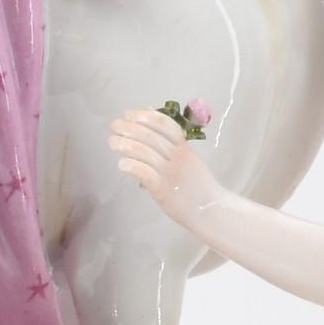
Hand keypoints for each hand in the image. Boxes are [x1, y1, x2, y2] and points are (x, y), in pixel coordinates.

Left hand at [109, 107, 220, 224]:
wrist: (211, 210)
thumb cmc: (198, 185)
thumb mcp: (190, 161)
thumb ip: (174, 148)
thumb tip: (151, 132)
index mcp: (185, 149)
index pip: (166, 125)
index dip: (147, 117)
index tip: (130, 114)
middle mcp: (178, 158)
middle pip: (152, 137)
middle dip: (130, 128)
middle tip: (114, 124)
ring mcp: (170, 174)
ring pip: (146, 153)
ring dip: (126, 145)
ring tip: (112, 142)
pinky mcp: (163, 190)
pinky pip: (145, 174)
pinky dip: (132, 166)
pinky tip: (122, 164)